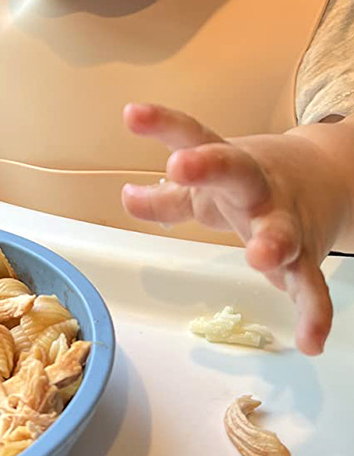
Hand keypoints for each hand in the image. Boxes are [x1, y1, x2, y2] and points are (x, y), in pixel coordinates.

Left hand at [121, 104, 347, 355]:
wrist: (330, 176)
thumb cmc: (252, 182)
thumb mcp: (207, 186)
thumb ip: (168, 196)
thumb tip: (126, 196)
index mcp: (228, 165)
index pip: (192, 137)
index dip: (162, 125)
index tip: (130, 113)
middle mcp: (257, 187)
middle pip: (237, 172)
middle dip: (211, 168)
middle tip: (181, 166)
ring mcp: (285, 219)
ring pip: (282, 229)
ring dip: (273, 242)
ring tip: (261, 259)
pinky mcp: (307, 254)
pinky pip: (311, 284)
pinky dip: (313, 312)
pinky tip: (310, 342)